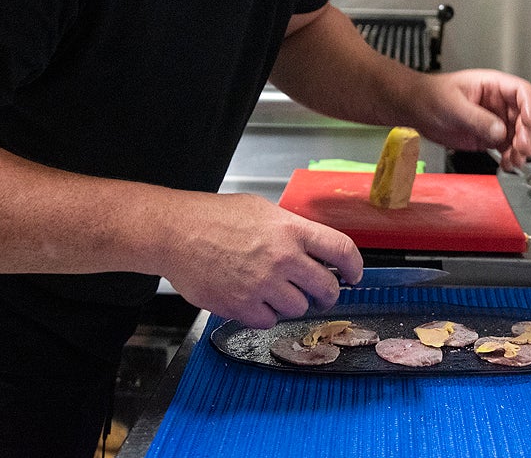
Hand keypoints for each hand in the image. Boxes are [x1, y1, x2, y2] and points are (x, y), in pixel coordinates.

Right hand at [158, 192, 362, 328]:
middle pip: (327, 288)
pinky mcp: (242, 306)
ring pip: (298, 308)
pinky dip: (264, 314)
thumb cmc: (214, 217)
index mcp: (291, 229)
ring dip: (291, 303)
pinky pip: (269, 321)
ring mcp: (263, 284)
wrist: (176, 233)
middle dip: (327, 294)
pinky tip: (252, 298)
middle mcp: (283, 257)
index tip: (354, 275)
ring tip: (273, 290)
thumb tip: (313, 250)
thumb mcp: (262, 210)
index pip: (341, 250)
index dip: (354, 267)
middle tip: (320, 293)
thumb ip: (291, 231)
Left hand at [413, 69, 530, 170]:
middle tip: (521, 148)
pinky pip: (506, 147)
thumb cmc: (430, 96)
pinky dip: (509, 156)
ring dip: (519, 149)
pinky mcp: (487, 136)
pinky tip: (507, 163)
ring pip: (517, 134)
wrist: (415, 109)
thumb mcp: (453, 105)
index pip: (521, 92)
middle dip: (525, 134)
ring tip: (514, 161)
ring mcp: (493, 120)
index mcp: (492, 85)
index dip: (529, 107)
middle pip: (524, 116)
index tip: (528, 123)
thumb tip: (499, 131)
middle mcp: (497, 102)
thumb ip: (477, 118)